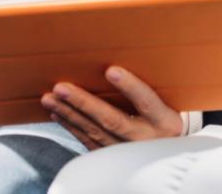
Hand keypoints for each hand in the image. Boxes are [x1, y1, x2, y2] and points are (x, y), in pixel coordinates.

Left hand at [40, 66, 182, 149]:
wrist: (170, 149)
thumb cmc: (165, 116)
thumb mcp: (168, 103)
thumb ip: (148, 89)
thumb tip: (116, 62)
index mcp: (163, 120)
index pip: (147, 101)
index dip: (130, 86)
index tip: (111, 70)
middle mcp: (145, 138)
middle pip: (112, 120)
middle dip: (84, 103)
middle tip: (61, 88)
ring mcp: (128, 151)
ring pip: (94, 131)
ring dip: (70, 114)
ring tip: (51, 98)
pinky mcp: (114, 158)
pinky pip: (88, 142)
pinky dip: (71, 127)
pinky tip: (58, 114)